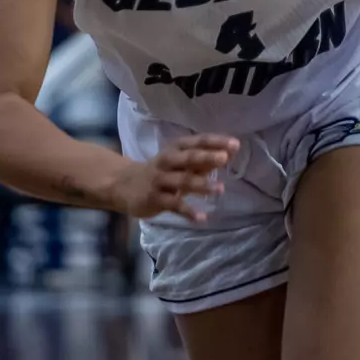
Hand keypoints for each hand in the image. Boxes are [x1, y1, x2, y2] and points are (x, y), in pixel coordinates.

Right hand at [110, 134, 238, 222]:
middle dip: (206, 157)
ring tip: (220, 190)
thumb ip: (204, 159)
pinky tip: (202, 218)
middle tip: (224, 158)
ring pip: (181, 181)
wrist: (125, 185)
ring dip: (201, 185)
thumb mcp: (181, 162)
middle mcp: (167, 161)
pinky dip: (188, 211)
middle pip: (188, 158)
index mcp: (176, 148)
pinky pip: (173, 205)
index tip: (235, 145)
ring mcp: (160, 180)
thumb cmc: (161, 171)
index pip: (198, 142)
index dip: (216, 142)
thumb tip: (231, 153)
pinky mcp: (155, 198)